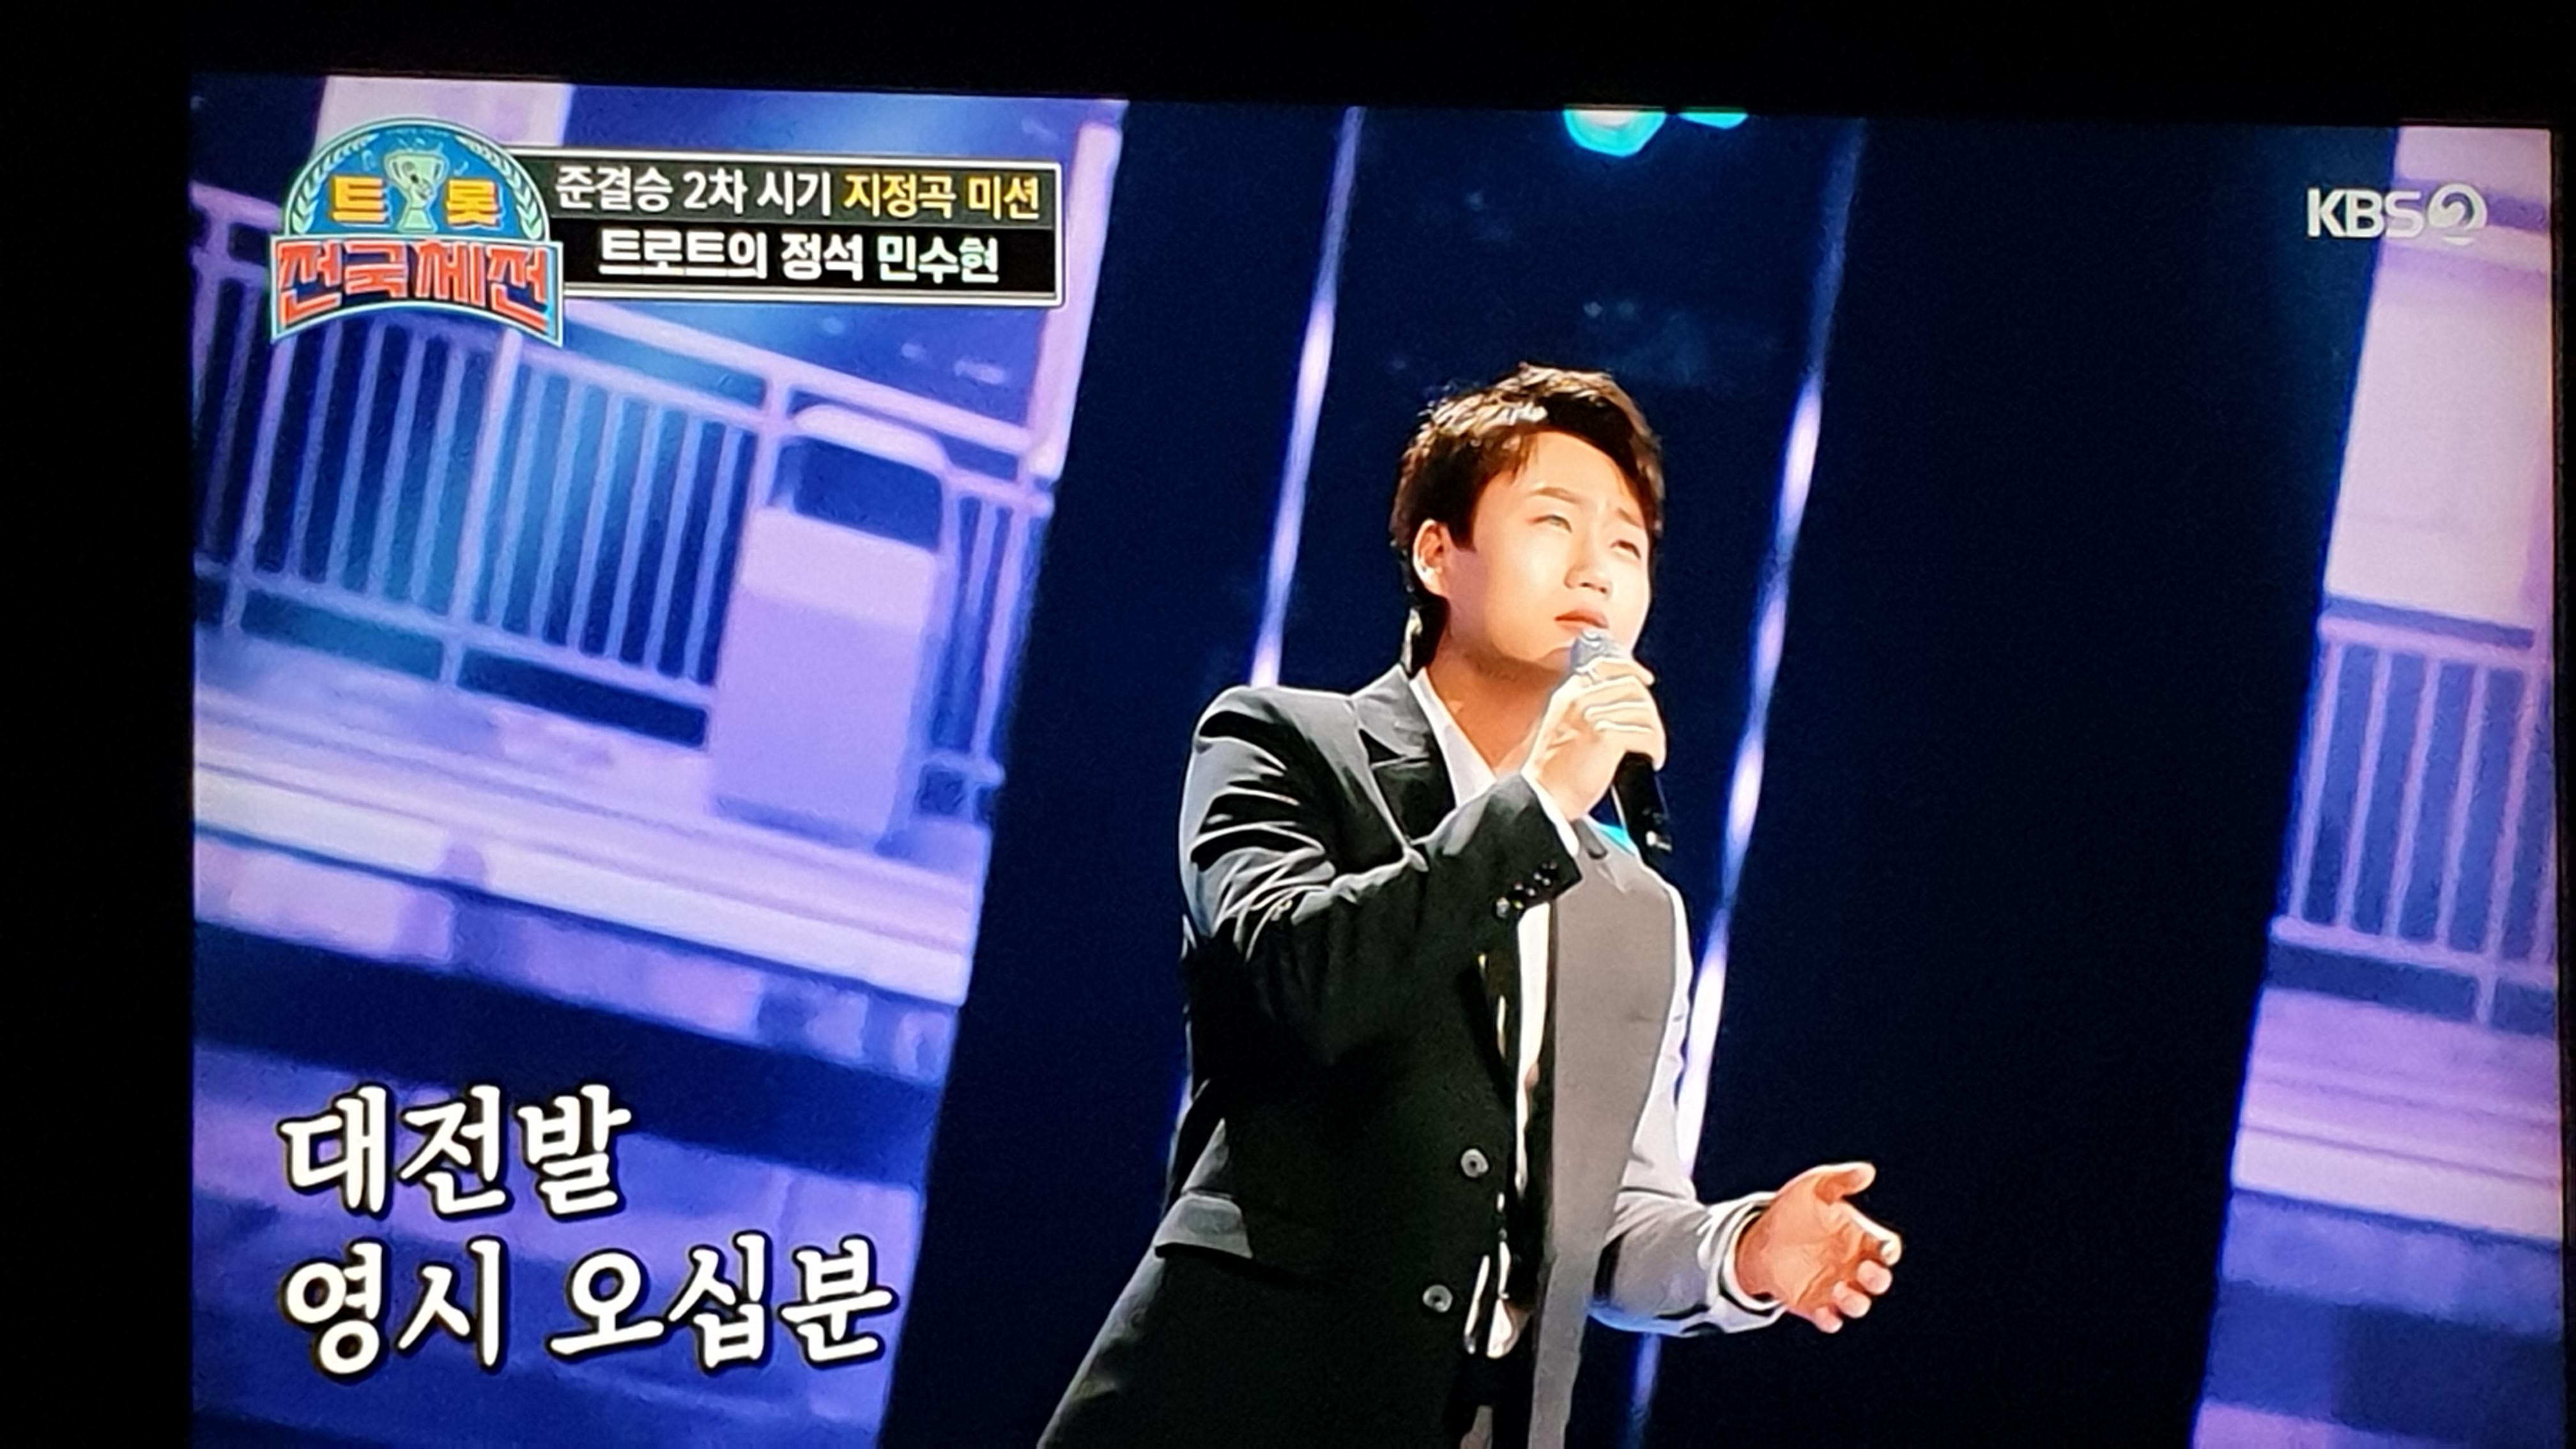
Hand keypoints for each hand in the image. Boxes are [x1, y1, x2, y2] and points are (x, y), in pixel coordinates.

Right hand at [1520, 657, 1663, 820]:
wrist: (1543, 799)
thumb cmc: (1551, 775)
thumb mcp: (1561, 731)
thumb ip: (1582, 713)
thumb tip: (1619, 710)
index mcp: (1566, 696)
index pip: (1604, 666)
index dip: (1631, 670)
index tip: (1645, 680)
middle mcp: (1578, 699)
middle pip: (1632, 687)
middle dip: (1649, 710)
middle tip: (1652, 733)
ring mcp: (1590, 715)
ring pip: (1643, 711)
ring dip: (1655, 733)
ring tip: (1653, 752)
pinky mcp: (1605, 736)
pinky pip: (1645, 734)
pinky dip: (1655, 748)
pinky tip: (1652, 760)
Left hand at [1732, 1162, 1900, 1332]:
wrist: (1758, 1237)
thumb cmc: (1793, 1209)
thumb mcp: (1814, 1187)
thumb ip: (1840, 1179)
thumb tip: (1867, 1171)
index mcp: (1860, 1238)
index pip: (1887, 1248)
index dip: (1889, 1250)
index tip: (1883, 1249)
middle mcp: (1853, 1266)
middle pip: (1879, 1280)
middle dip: (1878, 1279)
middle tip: (1864, 1270)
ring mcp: (1836, 1287)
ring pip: (1858, 1304)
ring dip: (1855, 1302)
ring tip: (1839, 1291)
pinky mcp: (1815, 1305)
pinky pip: (1830, 1319)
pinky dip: (1830, 1319)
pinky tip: (1823, 1312)